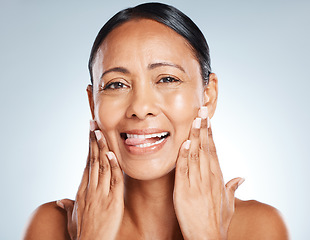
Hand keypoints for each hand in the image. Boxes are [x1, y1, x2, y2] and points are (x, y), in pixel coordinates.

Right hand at [57, 120, 123, 239]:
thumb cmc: (82, 233)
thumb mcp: (73, 218)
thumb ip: (68, 206)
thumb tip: (61, 200)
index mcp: (82, 191)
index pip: (87, 164)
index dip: (89, 148)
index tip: (90, 135)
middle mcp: (90, 189)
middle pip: (92, 160)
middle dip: (93, 141)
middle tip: (93, 124)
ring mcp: (101, 194)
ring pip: (102, 166)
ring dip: (102, 148)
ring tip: (100, 132)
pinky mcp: (113, 201)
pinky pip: (114, 180)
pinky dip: (113, 166)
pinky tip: (112, 153)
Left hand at [173, 107, 243, 239]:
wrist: (207, 239)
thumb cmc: (217, 222)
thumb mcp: (228, 204)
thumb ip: (232, 188)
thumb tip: (241, 178)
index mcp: (217, 178)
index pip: (213, 150)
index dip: (210, 134)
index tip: (208, 120)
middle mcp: (209, 177)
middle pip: (206, 148)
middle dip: (203, 127)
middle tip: (201, 110)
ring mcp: (197, 183)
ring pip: (196, 154)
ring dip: (195, 136)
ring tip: (195, 119)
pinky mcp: (184, 191)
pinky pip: (184, 170)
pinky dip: (184, 156)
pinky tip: (185, 143)